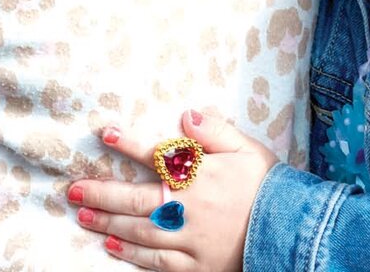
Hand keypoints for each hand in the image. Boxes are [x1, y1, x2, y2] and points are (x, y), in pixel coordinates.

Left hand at [68, 108, 276, 270]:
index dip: (128, 144)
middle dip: (101, 194)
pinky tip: (113, 248)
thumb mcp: (248, 149)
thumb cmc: (270, 186)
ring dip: (109, 224)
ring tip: (83, 217)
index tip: (104, 134)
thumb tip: (185, 113)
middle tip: (72, 190)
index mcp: (200, 175)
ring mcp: (191, 240)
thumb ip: (215, 131)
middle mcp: (189, 208)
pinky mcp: (197, 267)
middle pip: (136, 200)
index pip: (157, 155)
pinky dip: (133, 256)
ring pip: (140, 232)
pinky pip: (158, 263)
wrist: (296, 232)